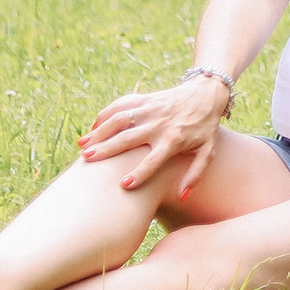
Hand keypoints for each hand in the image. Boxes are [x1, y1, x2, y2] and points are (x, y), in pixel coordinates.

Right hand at [77, 76, 231, 196]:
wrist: (206, 94)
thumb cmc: (205, 128)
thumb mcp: (207, 152)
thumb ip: (195, 174)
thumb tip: (182, 195)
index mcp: (174, 140)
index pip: (154, 160)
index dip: (139, 173)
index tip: (123, 185)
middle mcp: (159, 125)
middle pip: (129, 140)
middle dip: (107, 150)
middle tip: (88, 161)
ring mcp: (150, 110)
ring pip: (119, 120)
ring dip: (99, 132)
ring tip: (82, 146)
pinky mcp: (144, 99)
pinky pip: (121, 105)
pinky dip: (105, 115)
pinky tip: (93, 127)